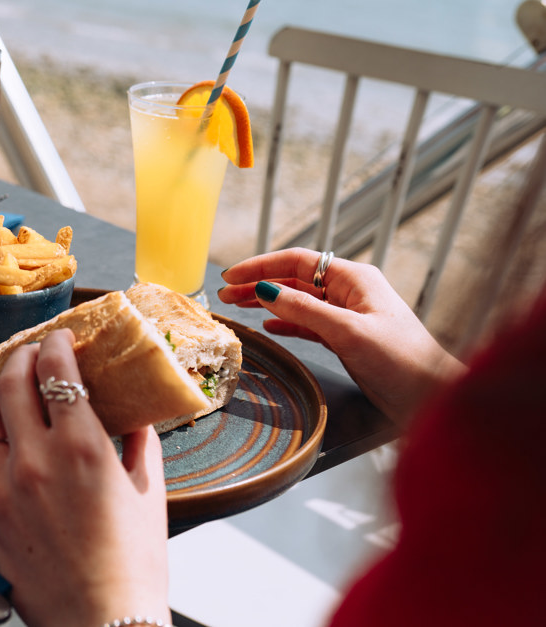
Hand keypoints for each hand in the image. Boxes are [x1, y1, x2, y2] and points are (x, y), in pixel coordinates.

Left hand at [0, 330, 170, 626]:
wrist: (105, 622)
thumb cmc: (133, 566)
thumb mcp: (150, 494)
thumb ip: (141, 445)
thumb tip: (137, 417)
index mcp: (83, 448)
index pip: (58, 372)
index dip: (56, 345)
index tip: (61, 339)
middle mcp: (37, 461)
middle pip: (12, 384)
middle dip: (21, 358)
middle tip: (31, 355)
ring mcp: (5, 490)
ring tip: (2, 389)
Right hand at [217, 247, 464, 423]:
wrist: (432, 397)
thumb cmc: (401, 361)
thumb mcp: (348, 331)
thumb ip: (304, 310)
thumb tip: (265, 291)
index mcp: (354, 279)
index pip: (298, 261)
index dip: (261, 267)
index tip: (231, 277)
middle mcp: (351, 292)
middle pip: (295, 279)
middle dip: (259, 284)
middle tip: (226, 295)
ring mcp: (350, 315)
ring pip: (299, 301)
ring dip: (268, 302)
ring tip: (238, 307)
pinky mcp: (348, 339)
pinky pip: (309, 323)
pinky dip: (286, 323)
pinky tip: (269, 326)